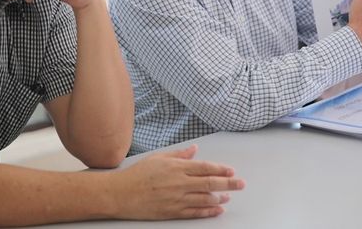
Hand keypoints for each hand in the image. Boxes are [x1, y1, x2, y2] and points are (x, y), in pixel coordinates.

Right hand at [111, 145, 244, 219]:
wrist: (120, 194)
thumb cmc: (138, 175)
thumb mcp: (159, 158)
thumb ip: (179, 154)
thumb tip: (194, 149)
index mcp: (177, 167)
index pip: (205, 168)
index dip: (221, 169)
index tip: (231, 170)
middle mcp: (179, 183)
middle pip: (210, 183)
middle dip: (229, 183)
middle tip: (241, 184)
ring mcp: (176, 199)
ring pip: (204, 199)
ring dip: (220, 198)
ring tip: (229, 197)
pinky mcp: (172, 212)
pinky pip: (194, 212)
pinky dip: (208, 211)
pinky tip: (217, 210)